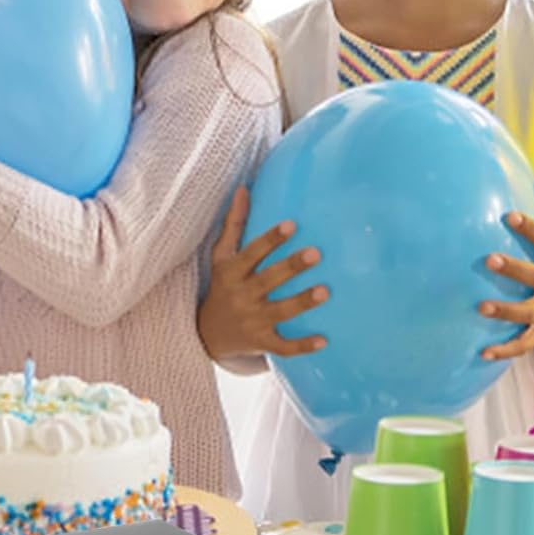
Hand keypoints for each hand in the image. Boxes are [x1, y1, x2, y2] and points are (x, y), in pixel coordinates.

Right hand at [198, 186, 329, 361]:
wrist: (208, 334)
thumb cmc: (221, 286)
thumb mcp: (220, 256)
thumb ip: (233, 224)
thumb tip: (243, 188)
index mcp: (232, 272)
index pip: (251, 253)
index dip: (270, 239)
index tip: (291, 224)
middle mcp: (242, 296)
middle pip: (268, 280)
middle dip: (291, 267)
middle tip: (316, 254)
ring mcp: (253, 321)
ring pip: (280, 312)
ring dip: (302, 302)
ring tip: (325, 292)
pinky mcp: (261, 342)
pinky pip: (283, 347)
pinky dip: (302, 347)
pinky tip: (324, 341)